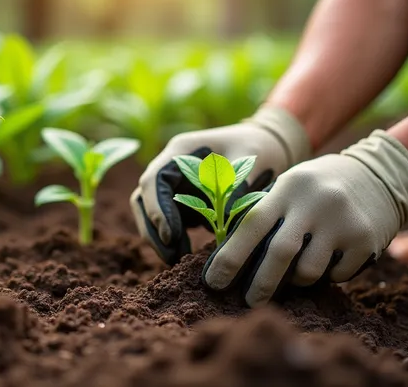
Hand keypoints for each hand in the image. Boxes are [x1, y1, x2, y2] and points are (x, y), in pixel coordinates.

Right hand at [131, 106, 310, 264]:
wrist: (264, 147)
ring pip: (150, 213)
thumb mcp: (250, 160)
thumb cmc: (257, 147)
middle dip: (153, 229)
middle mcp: (169, 167)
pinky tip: (186, 255)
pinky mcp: (181, 200)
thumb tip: (224, 217)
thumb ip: (236, 185)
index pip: (154, 180)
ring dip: (158, 237)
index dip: (157, 208)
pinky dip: (172, 239)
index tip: (171, 235)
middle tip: (171, 255)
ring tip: (177, 259)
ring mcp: (173, 185)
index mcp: (179, 151)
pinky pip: (167, 221)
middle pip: (143, 199)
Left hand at [202, 130, 407, 306]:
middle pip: (280, 253)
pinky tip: (332, 258)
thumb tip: (229, 259)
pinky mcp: (366, 240)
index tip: (213, 283)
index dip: (230, 257)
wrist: (378, 174)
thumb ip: (265, 214)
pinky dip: (328, 275)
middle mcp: (314, 203)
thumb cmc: (316, 188)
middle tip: (249, 301)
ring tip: (299, 270)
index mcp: (287, 188)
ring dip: (298, 279)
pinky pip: (337, 275)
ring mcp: (342, 221)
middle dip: (260, 284)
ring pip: (308, 271)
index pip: (252, 224)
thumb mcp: (289, 187)